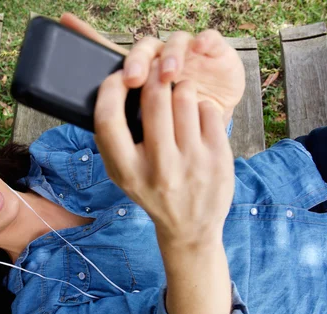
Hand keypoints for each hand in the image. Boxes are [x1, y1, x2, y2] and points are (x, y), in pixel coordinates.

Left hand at [59, 13, 244, 125]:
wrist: (213, 141)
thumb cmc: (173, 136)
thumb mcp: (144, 134)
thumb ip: (121, 124)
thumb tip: (87, 125)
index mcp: (137, 76)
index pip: (108, 52)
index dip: (86, 33)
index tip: (68, 23)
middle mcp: (159, 60)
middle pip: (143, 48)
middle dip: (136, 61)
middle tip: (132, 79)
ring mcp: (186, 55)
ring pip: (174, 41)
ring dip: (170, 55)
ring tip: (168, 74)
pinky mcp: (214, 53)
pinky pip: (209, 38)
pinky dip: (204, 40)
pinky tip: (199, 47)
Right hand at [93, 59, 234, 244]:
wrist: (190, 228)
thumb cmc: (152, 192)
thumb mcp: (122, 176)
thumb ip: (112, 141)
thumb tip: (112, 91)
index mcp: (127, 171)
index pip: (108, 118)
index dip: (111, 89)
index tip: (118, 78)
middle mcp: (159, 168)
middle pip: (154, 98)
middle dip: (154, 76)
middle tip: (155, 72)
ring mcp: (192, 162)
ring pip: (184, 97)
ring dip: (179, 87)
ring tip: (178, 93)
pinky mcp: (218, 157)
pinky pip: (208, 108)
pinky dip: (200, 105)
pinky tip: (196, 116)